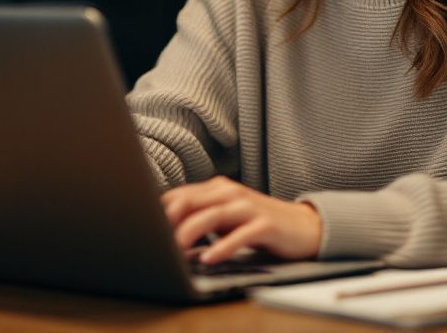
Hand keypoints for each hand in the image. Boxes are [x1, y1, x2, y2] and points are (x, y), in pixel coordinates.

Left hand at [161, 176, 321, 264]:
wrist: (304, 227)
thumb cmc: (258, 223)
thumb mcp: (226, 218)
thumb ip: (199, 219)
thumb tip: (165, 234)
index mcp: (217, 189)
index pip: (179, 196)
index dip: (157, 212)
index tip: (142, 230)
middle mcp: (230, 193)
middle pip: (190, 201)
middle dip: (168, 221)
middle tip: (152, 240)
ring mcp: (249, 207)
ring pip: (212, 214)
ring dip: (190, 232)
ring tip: (175, 250)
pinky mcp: (265, 224)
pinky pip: (241, 234)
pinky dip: (223, 246)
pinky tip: (209, 258)